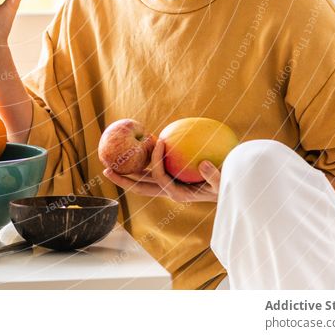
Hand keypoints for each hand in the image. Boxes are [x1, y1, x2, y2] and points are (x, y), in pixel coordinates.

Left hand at [102, 138, 221, 202]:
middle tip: (104, 168)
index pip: (159, 178)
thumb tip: (203, 164)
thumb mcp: (224, 182)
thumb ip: (215, 176)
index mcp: (179, 194)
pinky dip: (141, 162)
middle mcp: (170, 191)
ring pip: (142, 179)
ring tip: (113, 159)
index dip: (155, 161)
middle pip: (140, 186)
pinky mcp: (170, 178)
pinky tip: (135, 148)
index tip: (158, 141)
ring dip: (127, 171)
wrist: (229, 185)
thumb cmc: (227, 182)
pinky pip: (151, 170)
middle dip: (122, 179)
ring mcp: (168, 186)